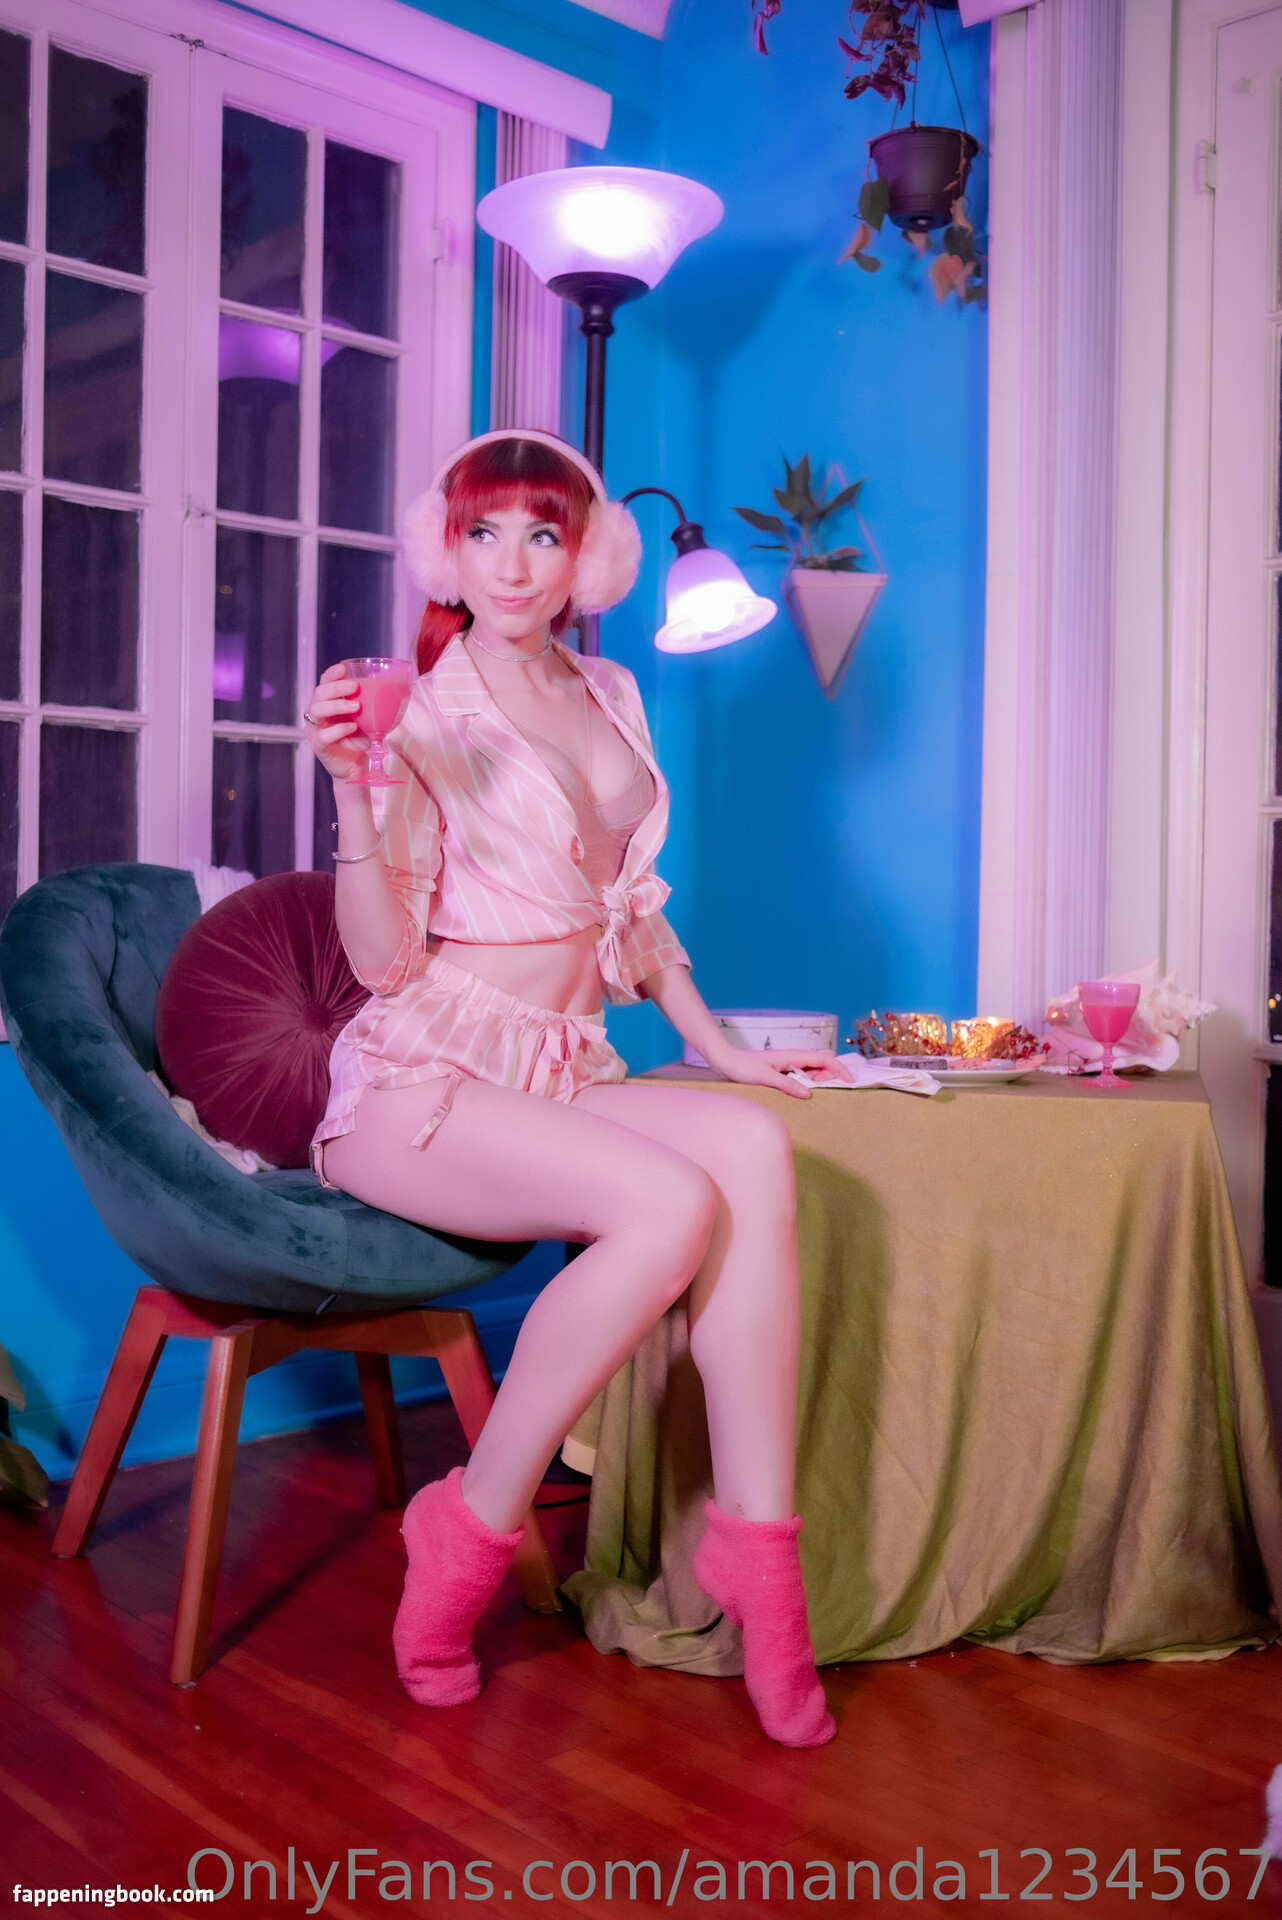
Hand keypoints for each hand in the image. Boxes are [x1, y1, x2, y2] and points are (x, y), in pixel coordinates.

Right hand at [303, 663, 365, 782]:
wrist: (356, 768)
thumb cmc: (358, 739)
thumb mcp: (365, 718)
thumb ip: (370, 704)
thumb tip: (393, 687)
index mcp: (326, 703)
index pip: (324, 683)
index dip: (331, 674)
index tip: (343, 669)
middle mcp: (317, 714)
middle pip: (319, 693)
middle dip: (337, 687)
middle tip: (355, 687)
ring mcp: (315, 730)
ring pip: (318, 711)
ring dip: (337, 705)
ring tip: (357, 707)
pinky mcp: (318, 746)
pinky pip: (324, 735)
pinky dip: (339, 729)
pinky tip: (352, 727)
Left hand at [711, 1047, 853, 1099]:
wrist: (726, 1061)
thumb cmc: (743, 1067)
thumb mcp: (764, 1078)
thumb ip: (786, 1084)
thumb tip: (808, 1093)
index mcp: (793, 1056)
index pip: (824, 1059)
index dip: (839, 1069)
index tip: (850, 1081)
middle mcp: (794, 1058)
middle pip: (823, 1063)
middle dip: (830, 1075)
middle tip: (820, 1089)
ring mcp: (789, 1064)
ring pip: (814, 1069)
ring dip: (818, 1080)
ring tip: (808, 1091)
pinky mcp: (784, 1070)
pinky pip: (803, 1075)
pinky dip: (808, 1082)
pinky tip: (801, 1091)